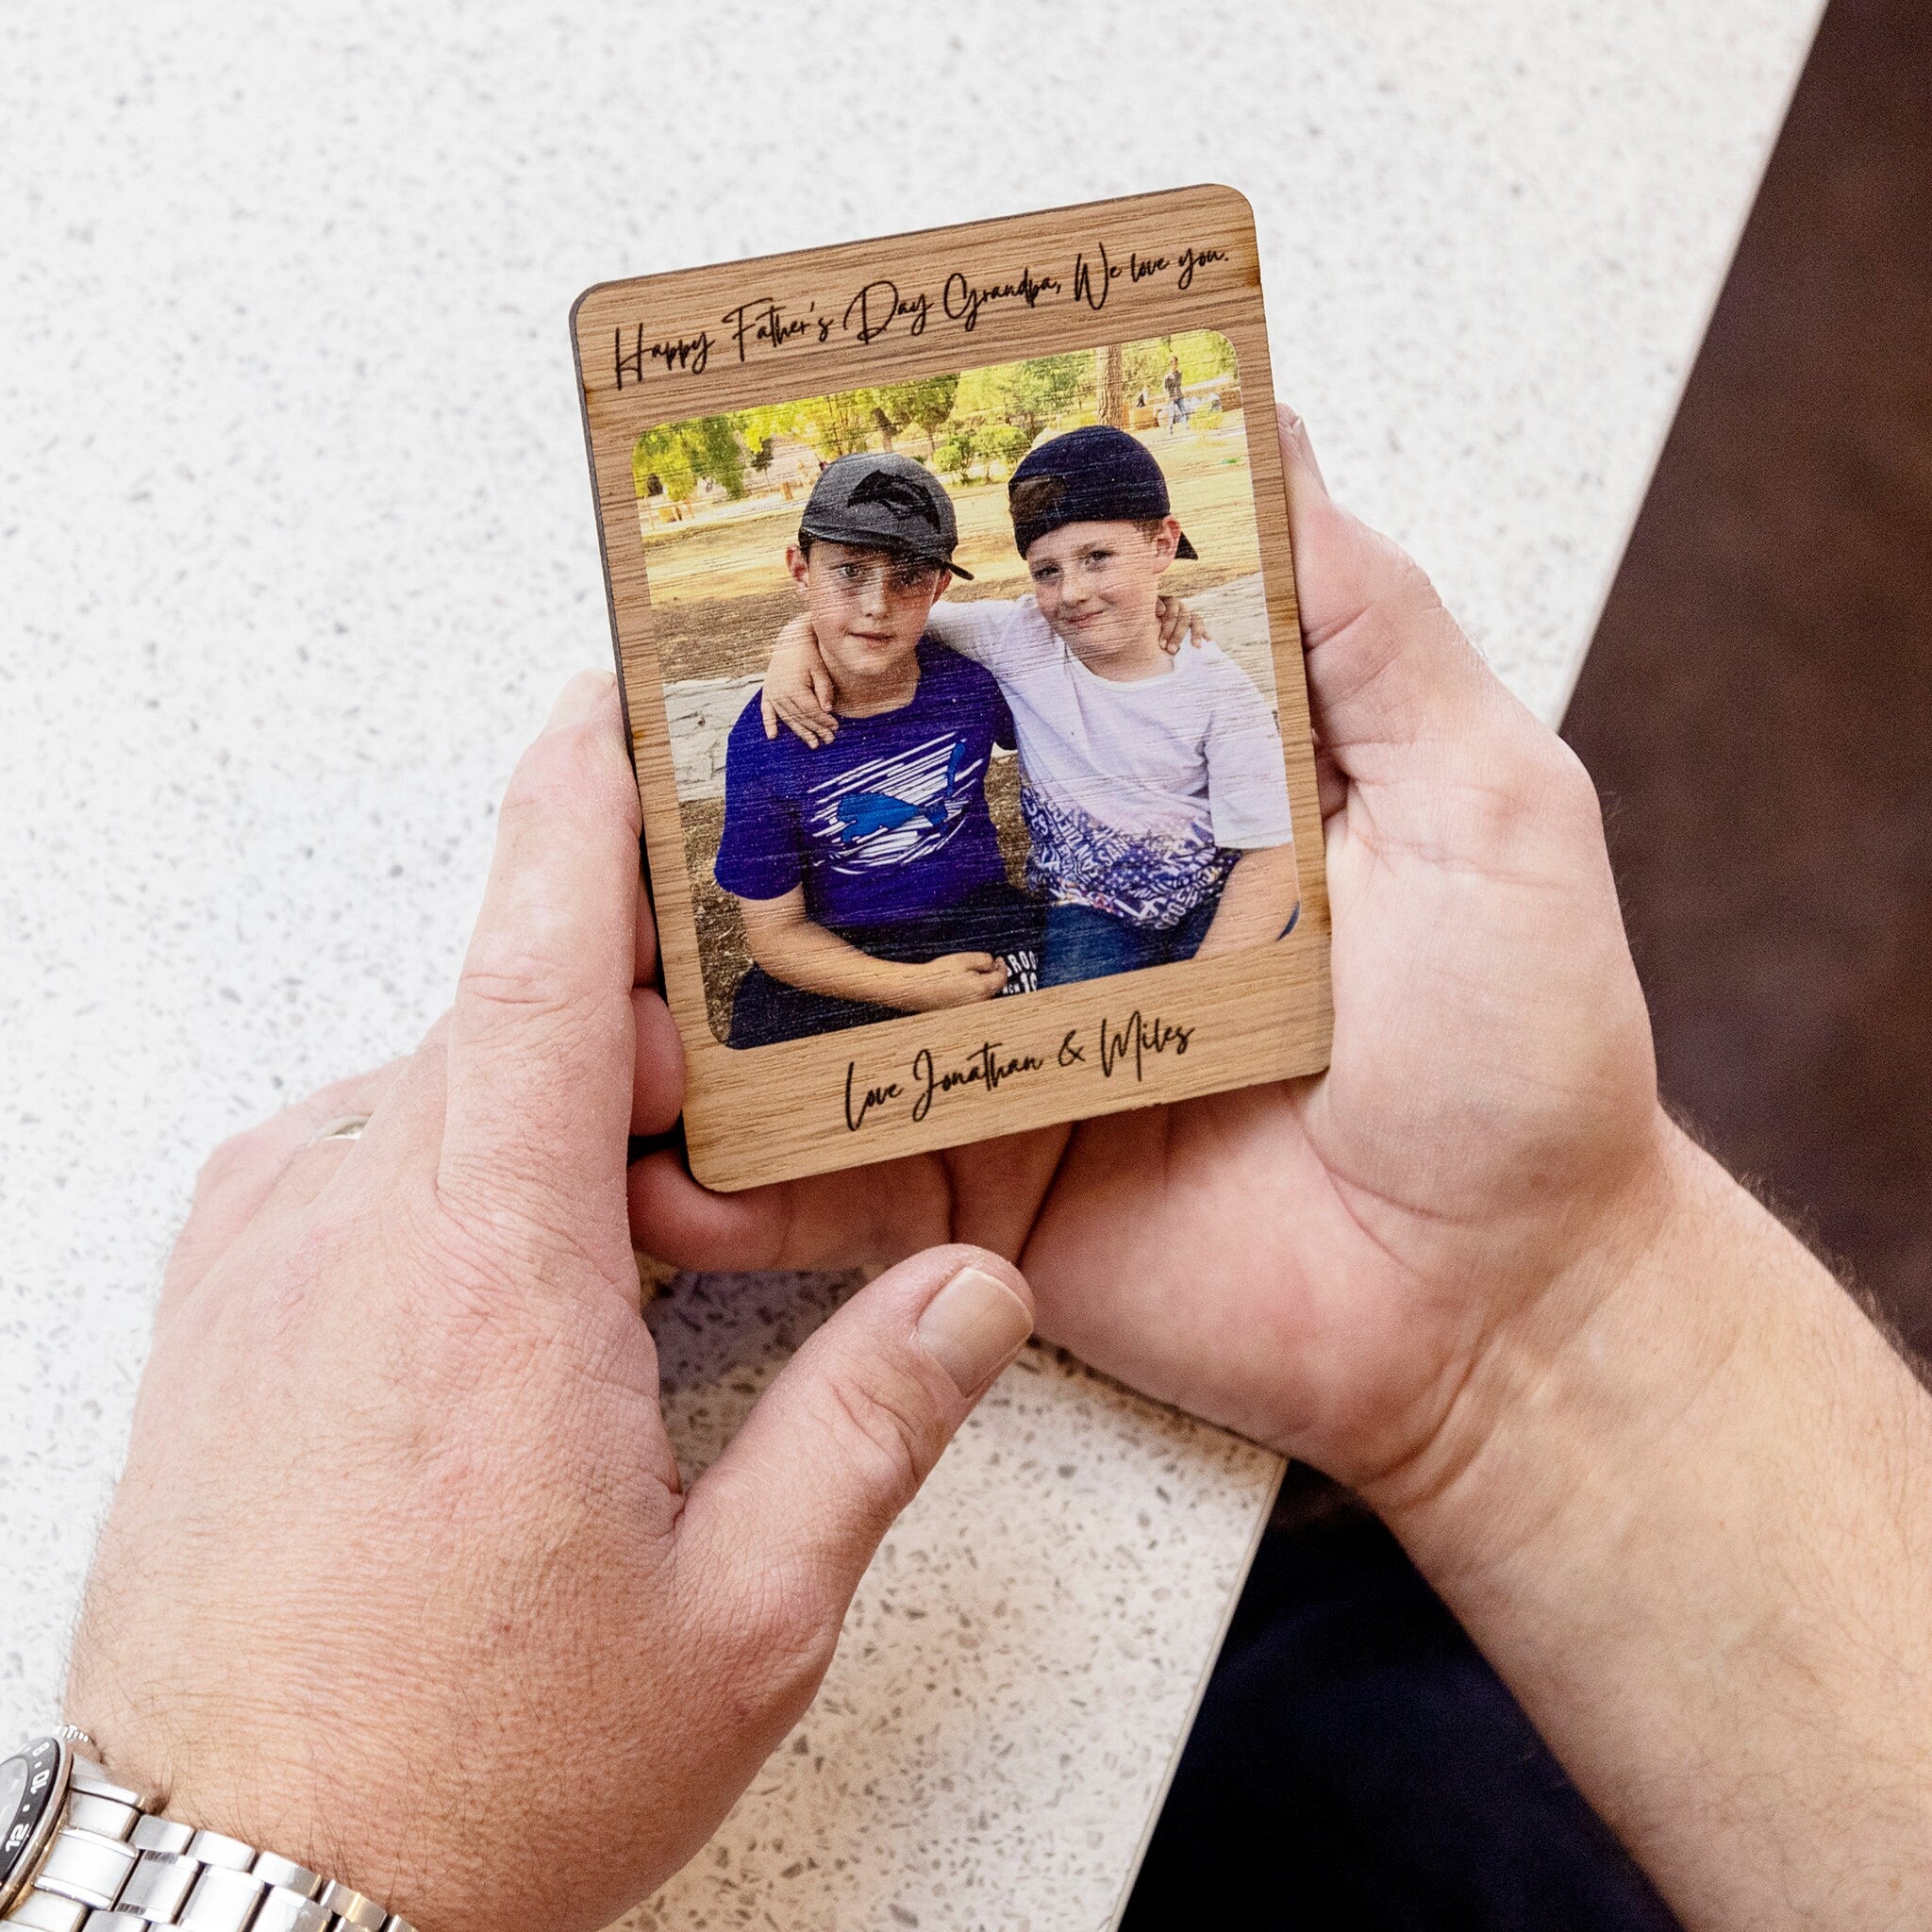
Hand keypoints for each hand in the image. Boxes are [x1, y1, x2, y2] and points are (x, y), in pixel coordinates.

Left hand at [65, 674, 1035, 1931]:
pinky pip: (375, 1153)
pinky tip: (535, 1288)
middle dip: (649, 1036)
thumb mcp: (733, 1623)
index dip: (581, 803)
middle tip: (746, 1131)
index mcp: (486, 1268)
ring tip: (651, 1242)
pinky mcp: (224, 1292)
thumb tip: (968, 1291)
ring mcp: (264, 1248)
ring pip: (450, 1088)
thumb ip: (869, 1425)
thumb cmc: (465, 1773)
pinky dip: (473, 1166)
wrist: (237, 1896)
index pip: (540, 959)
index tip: (614, 696)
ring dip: (562, 1118)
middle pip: (518, 1020)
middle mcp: (350, 1218)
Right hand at [631, 409, 1660, 1502]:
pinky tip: (651, 1166)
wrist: (1505, 1313)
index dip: (878, 626)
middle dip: (730, 808)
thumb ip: (1366, 628)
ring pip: (815, 1005)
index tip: (759, 567)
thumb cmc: (1522, 1050)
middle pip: (865, 838)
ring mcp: (1005, 1054)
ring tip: (565, 960)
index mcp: (1153, 798)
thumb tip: (1269, 428)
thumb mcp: (1481, 798)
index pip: (986, 687)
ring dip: (690, 990)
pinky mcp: (981, 1191)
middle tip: (593, 770)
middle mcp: (1055, 910)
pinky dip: (739, 1183)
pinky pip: (838, 1181)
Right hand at [761, 611, 839, 745]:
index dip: (824, 721)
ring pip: (787, 718)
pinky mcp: (767, 690)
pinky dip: (768, 723)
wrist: (790, 639)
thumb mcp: (820, 669)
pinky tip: (772, 736)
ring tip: (813, 743)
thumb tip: (827, 710)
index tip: (836, 727)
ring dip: (800, 732)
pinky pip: (766, 710)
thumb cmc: (809, 654)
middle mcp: (780, 692)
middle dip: (816, 730)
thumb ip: (824, 690)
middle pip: (800, 717)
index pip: (811, 711)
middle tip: (829, 739)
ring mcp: (772, 692)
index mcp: (794, 687)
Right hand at [899, 949, 1007, 1010]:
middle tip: (985, 964)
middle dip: (991, 975)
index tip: (998, 960)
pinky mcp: (960, 1012)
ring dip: (981, 984)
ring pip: (983, 995)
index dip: (1002, 967)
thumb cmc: (938, 975)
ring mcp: (969, 1009)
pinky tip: (958, 984)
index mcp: (982, 988)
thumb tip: (992, 962)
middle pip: (993, 988)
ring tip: (966, 974)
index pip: (1001, 978)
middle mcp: (978, 1002)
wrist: (918, 989)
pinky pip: (972, 1000)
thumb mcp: (963, 959)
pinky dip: (970, 992)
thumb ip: (984, 959)